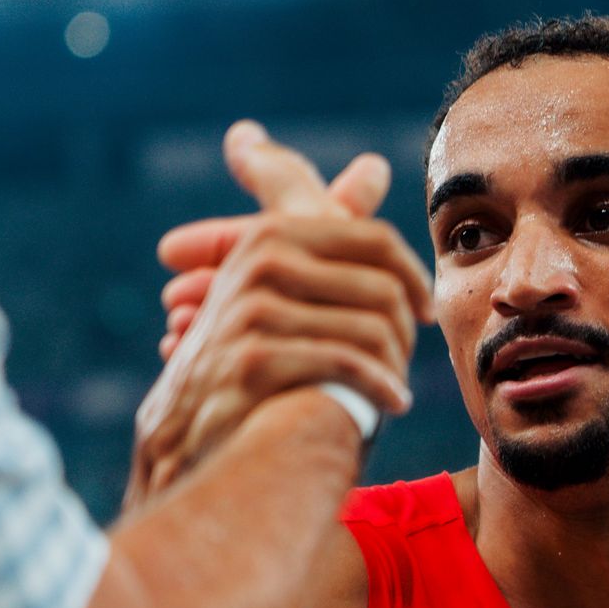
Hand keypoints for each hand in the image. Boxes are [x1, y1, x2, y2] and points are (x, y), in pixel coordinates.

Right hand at [127, 121, 433, 505]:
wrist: (186, 441)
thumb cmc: (245, 358)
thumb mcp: (271, 282)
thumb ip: (319, 218)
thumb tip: (376, 166)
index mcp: (267, 238)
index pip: (373, 240)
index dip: (412, 277)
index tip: (422, 310)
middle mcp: (259, 264)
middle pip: (381, 287)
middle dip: (402, 329)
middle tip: (404, 358)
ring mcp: (252, 311)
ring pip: (370, 327)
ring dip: (393, 364)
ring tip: (394, 385)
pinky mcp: (255, 359)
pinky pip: (348, 363)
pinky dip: (379, 387)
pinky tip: (391, 404)